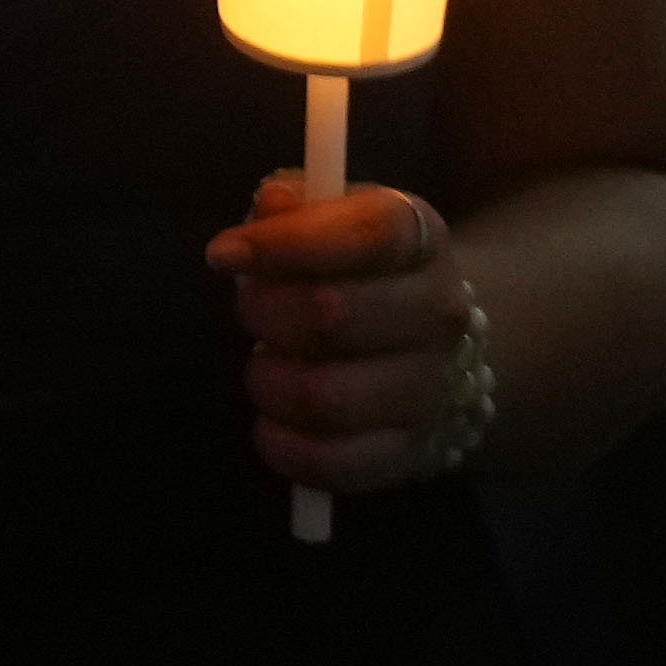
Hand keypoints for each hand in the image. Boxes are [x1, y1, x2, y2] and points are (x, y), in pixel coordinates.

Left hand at [212, 177, 488, 494]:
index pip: (369, 232)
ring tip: (266, 361)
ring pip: (324, 396)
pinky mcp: (412, 454)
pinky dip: (283, 447)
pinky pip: (334, 464)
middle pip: (331, 314)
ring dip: (267, 379)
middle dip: (263, 309)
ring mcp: (433, 392)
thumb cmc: (360, 268)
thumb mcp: (334, 215)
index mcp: (423, 240)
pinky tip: (270, 423)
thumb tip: (273, 204)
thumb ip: (297, 201)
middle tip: (250, 306)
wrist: (438, 345)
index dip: (286, 242)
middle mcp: (441, 315)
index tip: (224, 253)